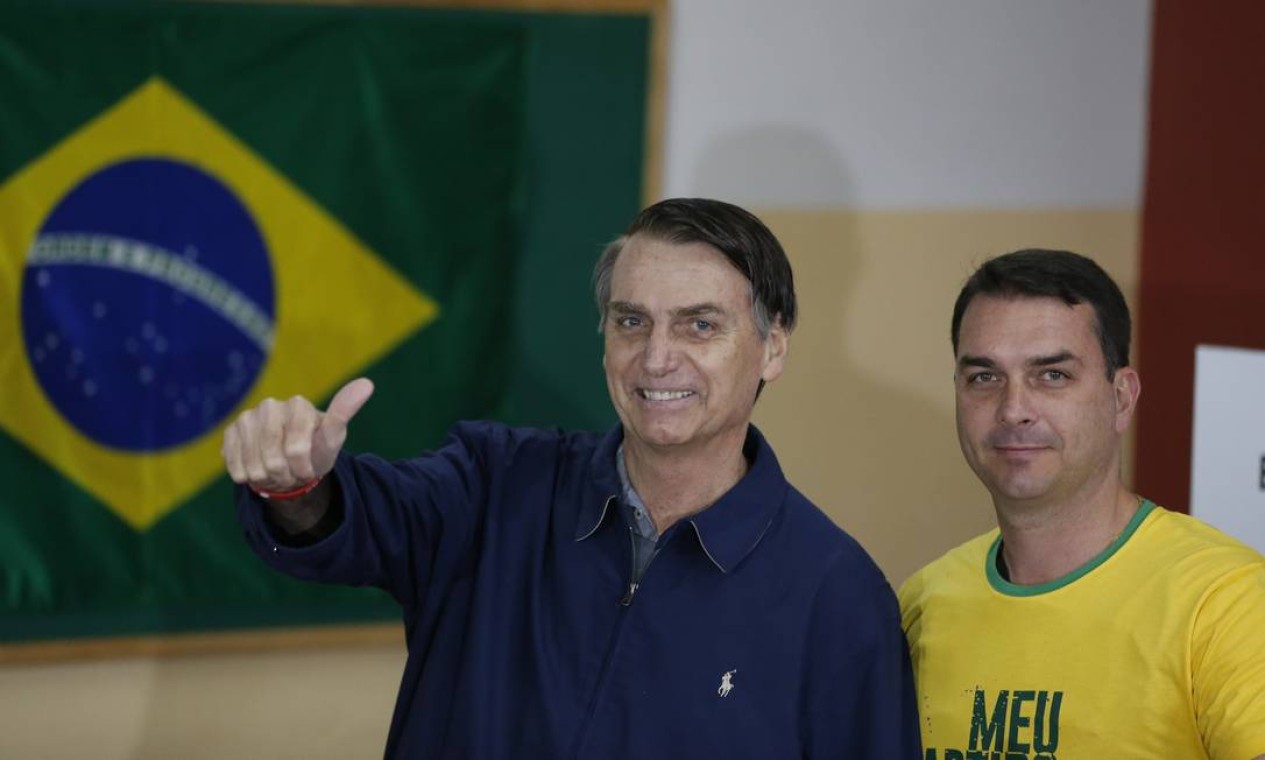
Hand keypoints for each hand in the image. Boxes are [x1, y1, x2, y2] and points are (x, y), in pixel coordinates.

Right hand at [222, 378, 374, 491]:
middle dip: (286, 474)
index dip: (303, 467)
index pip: (296, 449)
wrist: (290, 463)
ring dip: (268, 478)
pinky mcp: (230, 431)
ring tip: (278, 471)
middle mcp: (270, 405)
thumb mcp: (333, 438)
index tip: (309, 466)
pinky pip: (235, 464)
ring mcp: (247, 417)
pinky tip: (257, 470)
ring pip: (253, 466)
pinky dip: (248, 476)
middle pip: (272, 459)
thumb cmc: (316, 449)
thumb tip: (367, 384)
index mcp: (298, 404)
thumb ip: (345, 412)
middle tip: (293, 471)